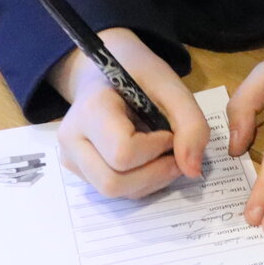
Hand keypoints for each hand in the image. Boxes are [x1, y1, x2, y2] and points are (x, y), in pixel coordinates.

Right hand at [51, 29, 209, 200]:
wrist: (104, 72)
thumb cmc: (138, 74)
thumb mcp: (171, 86)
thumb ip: (191, 124)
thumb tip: (192, 171)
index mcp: (91, 110)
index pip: (123, 151)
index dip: (156, 148)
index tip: (170, 131)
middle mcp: (71, 139)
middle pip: (113, 182)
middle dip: (154, 174)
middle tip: (174, 154)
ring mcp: (70, 158)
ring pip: (114, 191)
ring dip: (150, 181)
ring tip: (163, 156)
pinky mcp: (78, 171)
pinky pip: (113, 191)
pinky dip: (140, 183)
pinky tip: (148, 160)